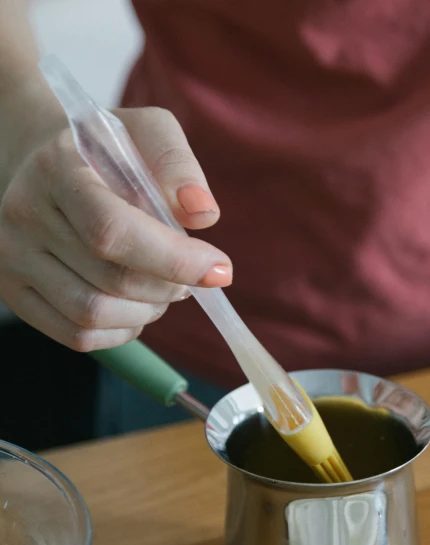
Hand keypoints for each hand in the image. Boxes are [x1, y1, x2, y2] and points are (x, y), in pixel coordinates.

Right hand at [0, 106, 230, 350]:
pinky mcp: (14, 292)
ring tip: (164, 289)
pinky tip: (136, 306)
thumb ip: (176, 164)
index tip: (219, 269)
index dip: (173, 259)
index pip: (113, 231)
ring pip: (93, 314)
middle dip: (169, 286)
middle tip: (192, 276)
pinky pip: (77, 336)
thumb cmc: (100, 150)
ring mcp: (11, 258)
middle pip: (111, 280)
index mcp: (55, 169)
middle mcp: (24, 216)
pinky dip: (121, 331)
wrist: (36, 161)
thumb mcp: (144, 131)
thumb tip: (202, 214)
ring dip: (147, 311)